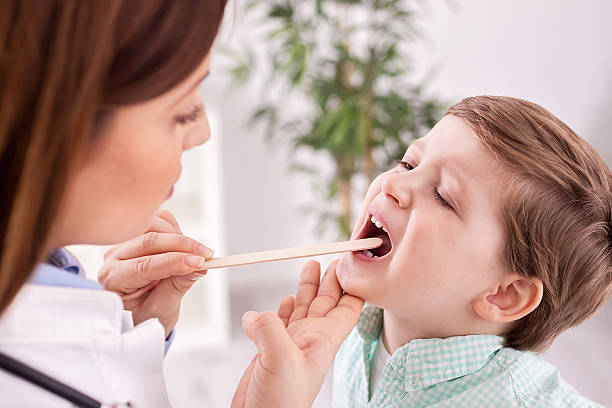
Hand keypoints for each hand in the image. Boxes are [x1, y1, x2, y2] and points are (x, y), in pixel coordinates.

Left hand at [98, 209, 213, 336]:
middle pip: (149, 240)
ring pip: (153, 225)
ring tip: (195, 253)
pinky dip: (175, 227)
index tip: (199, 262)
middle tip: (206, 254)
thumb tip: (198, 266)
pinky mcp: (137, 233)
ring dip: (178, 236)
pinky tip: (183, 245)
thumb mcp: (162, 309)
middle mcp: (114, 258)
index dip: (174, 261)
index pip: (145, 265)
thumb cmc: (146, 314)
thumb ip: (178, 286)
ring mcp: (124, 243)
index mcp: (114, 280)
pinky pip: (158, 220)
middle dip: (183, 245)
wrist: (141, 314)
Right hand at [231, 259, 363, 407]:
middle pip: (326, 301)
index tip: (353, 262)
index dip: (353, 284)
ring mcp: (291, 344)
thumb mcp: (279, 359)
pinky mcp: (271, 350)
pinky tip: (284, 300)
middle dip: (329, 279)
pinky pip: (279, 322)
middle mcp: (310, 339)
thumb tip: (255, 315)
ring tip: (309, 267)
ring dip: (306, 288)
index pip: (348, 307)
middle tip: (331, 256)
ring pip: (303, 307)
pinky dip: (282, 308)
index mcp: (323, 338)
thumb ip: (270, 328)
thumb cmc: (281, 403)